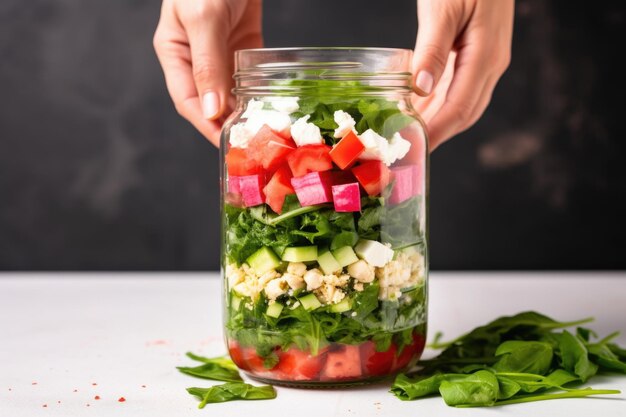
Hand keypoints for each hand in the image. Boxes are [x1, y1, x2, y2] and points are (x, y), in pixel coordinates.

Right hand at [153, 0, 261, 145]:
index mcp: (175, 53)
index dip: (206, 126)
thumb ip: (206, 64)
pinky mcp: (244, 47)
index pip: (188, 101)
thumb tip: (211, 111)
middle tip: (251, 146)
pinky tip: (271, 108)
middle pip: (210, 103)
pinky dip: (259, 94)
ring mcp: (221, 54)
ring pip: (231, 94)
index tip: (227, 145)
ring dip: (246, 113)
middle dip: (228, 125)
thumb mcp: (203, 19)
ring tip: (264, 133)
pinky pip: (250, 78)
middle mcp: (197, 59)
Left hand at [411, 0, 513, 149]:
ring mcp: (487, 60)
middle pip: (464, 113)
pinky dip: (438, 102)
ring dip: (437, 121)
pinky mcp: (477, 53)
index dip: (436, 133)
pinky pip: (458, 87)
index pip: (459, 109)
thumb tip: (420, 90)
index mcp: (487, 57)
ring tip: (410, 135)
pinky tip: (419, 107)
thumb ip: (432, 50)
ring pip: (462, 103)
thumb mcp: (443, 9)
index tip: (414, 150)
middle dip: (437, 134)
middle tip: (408, 151)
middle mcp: (491, 64)